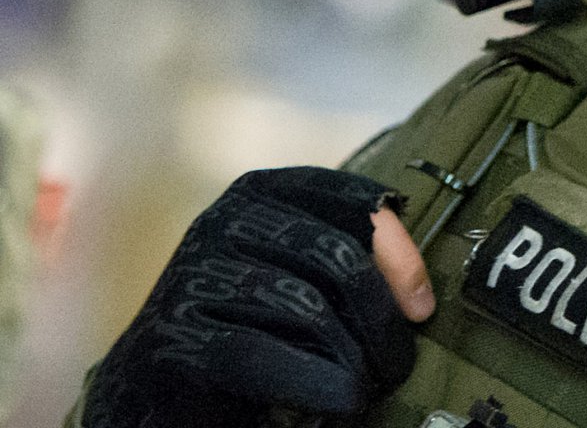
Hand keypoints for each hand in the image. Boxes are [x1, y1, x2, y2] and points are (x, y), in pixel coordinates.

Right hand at [83, 167, 432, 427]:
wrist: (160, 383)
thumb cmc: (253, 324)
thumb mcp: (305, 277)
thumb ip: (351, 263)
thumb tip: (417, 295)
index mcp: (264, 191)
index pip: (352, 201)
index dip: (399, 254)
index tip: (421, 307)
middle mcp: (224, 219)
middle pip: (335, 256)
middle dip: (380, 315)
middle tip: (400, 363)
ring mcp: (192, 272)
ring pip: (303, 306)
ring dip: (354, 355)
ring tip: (371, 386)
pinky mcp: (170, 335)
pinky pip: (258, 354)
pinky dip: (313, 381)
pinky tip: (344, 399)